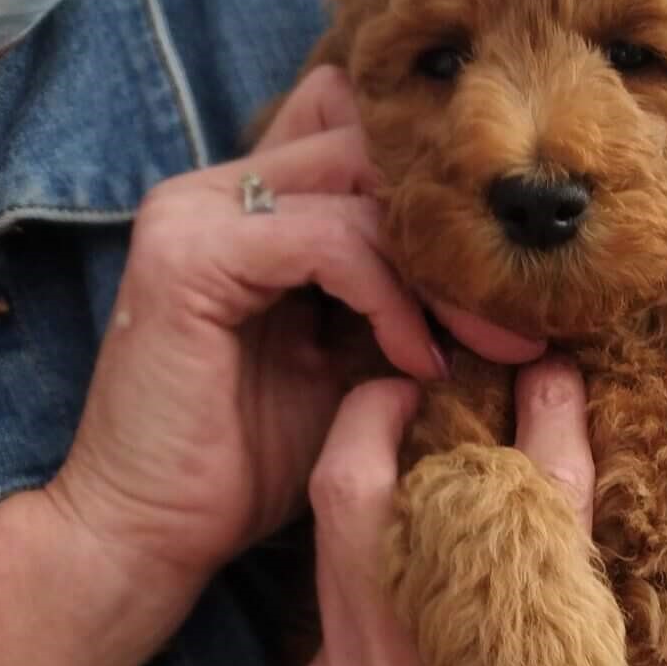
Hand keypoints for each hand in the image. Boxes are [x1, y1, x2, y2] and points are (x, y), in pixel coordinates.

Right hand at [48, 65, 541, 618]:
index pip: (357, 130)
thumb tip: (506, 264)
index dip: (433, 190)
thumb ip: (394, 295)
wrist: (148, 535)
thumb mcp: (346, 361)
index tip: (505, 277)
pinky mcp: (189, 254)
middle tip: (518, 314)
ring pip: (358, 186)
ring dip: (437, 270)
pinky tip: (418, 363)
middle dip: (453, 229)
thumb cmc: (246, 463)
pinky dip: (390, 296)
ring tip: (485, 346)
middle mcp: (211, 188)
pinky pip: (328, 239)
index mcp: (241, 202)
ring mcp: (192, 211)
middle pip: (368, 145)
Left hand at [289, 362, 666, 665]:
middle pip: (359, 494)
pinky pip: (329, 594)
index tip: (555, 364)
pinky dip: (365, 545)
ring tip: (420, 413)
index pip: (522, 506)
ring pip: (331, 535)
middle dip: (391, 405)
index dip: (542, 418)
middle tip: (439, 361)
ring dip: (371, 464)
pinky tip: (412, 523)